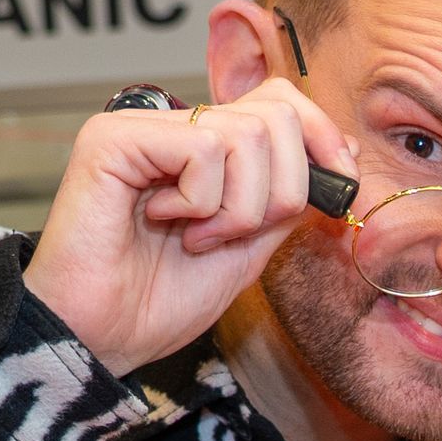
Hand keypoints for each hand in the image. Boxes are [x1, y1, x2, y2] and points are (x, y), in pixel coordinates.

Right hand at [20, 83, 357, 372]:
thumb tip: (341, 149)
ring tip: (195, 237)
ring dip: (238, 208)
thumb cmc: (157, 302)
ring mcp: (142, 127)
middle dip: (281, 189)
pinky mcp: (113, 139)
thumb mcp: (250, 247)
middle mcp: (173, 126)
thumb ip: (289, 198)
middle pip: (277, 114)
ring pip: (248, 134)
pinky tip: (163, 221)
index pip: (281, 101)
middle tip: (234, 234)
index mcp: (203, 146)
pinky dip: (202, 202)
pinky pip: (203, 149)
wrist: (100, 340)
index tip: (337, 186)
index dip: (321, 139)